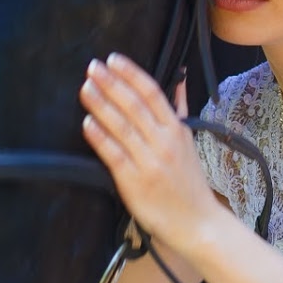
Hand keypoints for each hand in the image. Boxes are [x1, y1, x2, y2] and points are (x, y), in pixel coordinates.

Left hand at [79, 53, 220, 250]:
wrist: (198, 223)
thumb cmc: (189, 182)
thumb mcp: (189, 140)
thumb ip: (180, 109)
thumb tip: (179, 78)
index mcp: (177, 129)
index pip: (153, 93)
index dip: (131, 74)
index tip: (113, 59)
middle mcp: (164, 142)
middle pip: (134, 105)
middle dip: (111, 83)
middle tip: (92, 67)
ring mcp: (149, 162)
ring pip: (122, 127)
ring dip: (101, 104)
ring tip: (85, 88)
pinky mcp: (135, 182)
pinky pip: (115, 155)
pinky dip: (100, 138)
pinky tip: (87, 124)